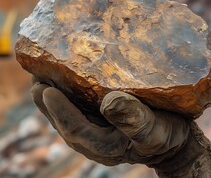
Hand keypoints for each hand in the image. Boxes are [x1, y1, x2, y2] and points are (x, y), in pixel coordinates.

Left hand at [30, 81, 189, 166]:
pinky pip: (78, 101)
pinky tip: (67, 67)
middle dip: (46, 96)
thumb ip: (134, 120)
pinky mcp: (99, 114)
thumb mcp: (154, 131)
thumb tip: (108, 102)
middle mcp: (93, 136)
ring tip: (43, 65)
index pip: (73, 129)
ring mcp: (94, 125)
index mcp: (103, 145)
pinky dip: (69, 86)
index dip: (57, 110)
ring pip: (67, 107)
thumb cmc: (166, 136)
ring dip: (54, 88)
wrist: (175, 139)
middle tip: (35, 71)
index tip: (45, 90)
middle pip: (61, 118)